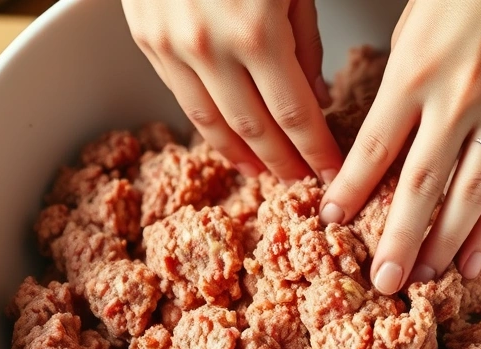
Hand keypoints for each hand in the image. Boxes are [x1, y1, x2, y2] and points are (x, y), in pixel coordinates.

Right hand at [123, 0, 342, 183]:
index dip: (316, 151)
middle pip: (255, 130)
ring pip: (212, 123)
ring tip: (267, 175)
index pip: (295, 115)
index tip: (334, 174)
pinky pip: (183, 99)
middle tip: (305, 184)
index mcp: (257, 32)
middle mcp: (210, 49)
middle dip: (285, 163)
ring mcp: (172, 47)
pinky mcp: (147, 40)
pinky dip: (209, 127)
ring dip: (244, 156)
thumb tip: (316, 96)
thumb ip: (305, 41)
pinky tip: (228, 141)